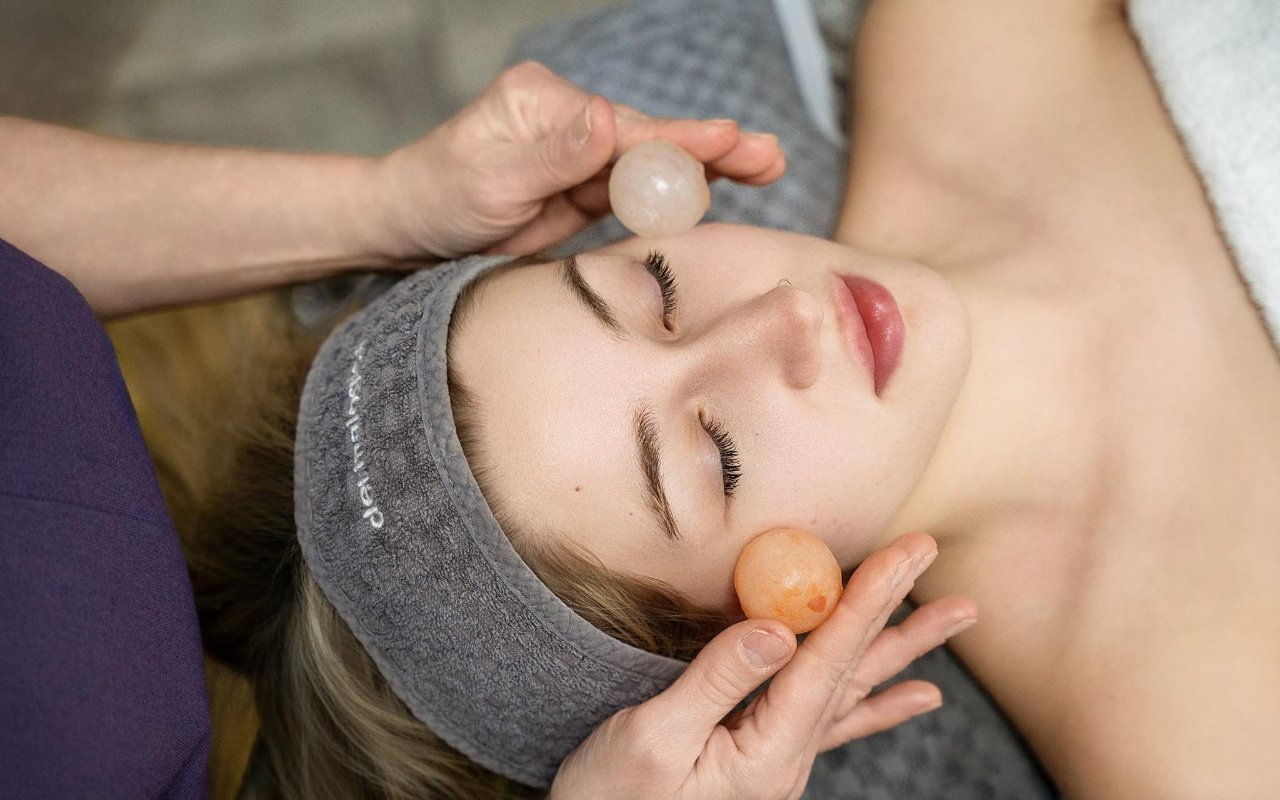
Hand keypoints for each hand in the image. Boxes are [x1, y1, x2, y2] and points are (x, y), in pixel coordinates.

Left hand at [372, 61, 785, 259]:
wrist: (414, 228)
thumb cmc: (439, 195)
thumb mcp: (490, 179)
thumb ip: (554, 156)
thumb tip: (607, 121)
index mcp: (547, 102)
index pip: (623, 129)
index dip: (678, 140)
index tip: (729, 140)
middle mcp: (573, 121)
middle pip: (651, 139)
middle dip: (711, 147)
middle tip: (769, 154)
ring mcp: (583, 154)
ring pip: (654, 164)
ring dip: (708, 169)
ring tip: (766, 166)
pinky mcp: (585, 188)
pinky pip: (638, 191)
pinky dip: (678, 193)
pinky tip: (720, 188)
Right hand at [548, 533, 976, 799]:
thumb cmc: (609, 796)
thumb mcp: (654, 738)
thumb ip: (717, 681)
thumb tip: (777, 628)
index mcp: (767, 751)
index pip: (829, 661)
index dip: (869, 600)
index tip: (908, 554)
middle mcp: (787, 757)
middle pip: (854, 672)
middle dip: (900, 614)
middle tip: (942, 569)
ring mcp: (779, 760)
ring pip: (851, 689)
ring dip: (902, 647)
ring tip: (952, 617)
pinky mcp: (762, 757)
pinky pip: (835, 721)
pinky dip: (880, 703)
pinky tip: (919, 694)